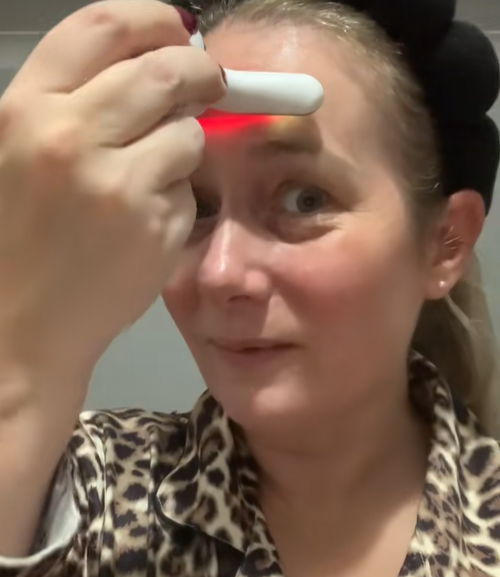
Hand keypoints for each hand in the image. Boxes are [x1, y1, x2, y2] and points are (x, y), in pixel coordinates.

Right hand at [0, 0, 225, 412]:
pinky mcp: (154, 226)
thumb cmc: (16, 242)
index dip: (153, 19)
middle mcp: (70, 139)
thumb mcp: (19, 155)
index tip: (180, 28)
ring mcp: (118, 185)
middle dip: (200, 72)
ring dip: (184, 145)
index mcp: (24, 111)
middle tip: (211, 81)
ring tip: (152, 176)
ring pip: (189, 133)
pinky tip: (144, 222)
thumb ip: (75, 107)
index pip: (103, 28)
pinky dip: (178, 196)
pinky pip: (188, 190)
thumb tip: (148, 70)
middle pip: (165, 73)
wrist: (22, 326)